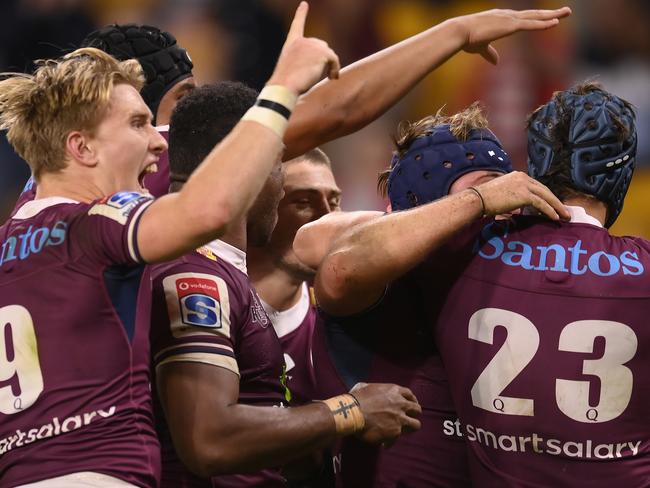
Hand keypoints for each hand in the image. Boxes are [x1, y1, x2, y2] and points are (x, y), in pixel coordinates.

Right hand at [268, 2, 340, 94]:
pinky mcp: (321, 53)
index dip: (301, 15)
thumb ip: (303, 62)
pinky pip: (334, 60)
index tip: (304, 4)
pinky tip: (331, 77)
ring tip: (328, 77)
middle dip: (324, 59)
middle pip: (321, 46)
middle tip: (325, 74)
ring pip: (329, 53)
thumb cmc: (285, 84)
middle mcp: (302, 41)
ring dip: (331, 65)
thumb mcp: (291, 69)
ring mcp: (312, 45)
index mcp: (291, 44)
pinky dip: (335, 69)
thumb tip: (323, 66)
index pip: (297, 26)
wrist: (284, 86)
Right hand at [351, 383, 421, 444]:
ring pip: (416, 425)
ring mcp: (400, 418)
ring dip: (409, 428)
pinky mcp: (396, 432)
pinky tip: (385, 444)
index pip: (409, 394)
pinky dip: (391, 441)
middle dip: (413, 414)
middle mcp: (400, 404)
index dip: (411, 400)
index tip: (409, 405)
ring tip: (402, 431)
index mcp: (394, 391)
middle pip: (417, 410)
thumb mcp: (364, 386)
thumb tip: (366, 390)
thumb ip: (372, 389)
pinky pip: (398, 438)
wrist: (352, 413)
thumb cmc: (356, 398)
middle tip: (407, 418)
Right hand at [452, 7, 571, 63]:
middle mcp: (507, 15)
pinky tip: (556, 22)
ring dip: (553, 15)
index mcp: (500, 19)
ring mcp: (509, 19)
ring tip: (567, 12)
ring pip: (536, 17)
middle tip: (565, 11)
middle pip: (533, 14)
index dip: (535, 18)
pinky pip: (531, 24)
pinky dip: (543, 24)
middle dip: (550, 13)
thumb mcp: (480, 47)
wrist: (459, 32)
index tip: (546, 17)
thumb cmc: (466, 39)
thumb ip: (490, 53)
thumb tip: (496, 62)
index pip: (522, 18)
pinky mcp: (510, 25)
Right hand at [472, 171, 569, 220]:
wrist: (478, 199)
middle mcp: (523, 178)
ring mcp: (524, 185)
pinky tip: (555, 217)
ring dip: (557, 207)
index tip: (553, 205)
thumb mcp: (502, 193)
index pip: (537, 186)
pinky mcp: (524, 195)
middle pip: (545, 190)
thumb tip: (519, 207)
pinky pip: (541, 204)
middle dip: (556, 201)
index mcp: (518, 176)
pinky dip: (550, 211)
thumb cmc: (485, 198)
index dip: (547, 196)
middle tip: (565, 211)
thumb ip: (514, 195)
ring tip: (565, 216)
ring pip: (546, 196)